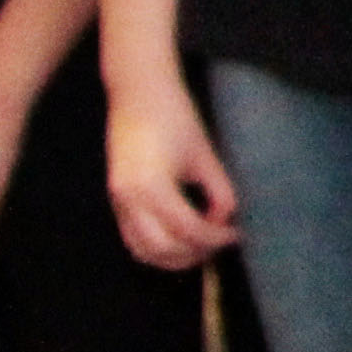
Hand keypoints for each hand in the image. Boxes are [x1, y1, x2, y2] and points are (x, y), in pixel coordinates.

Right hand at [106, 76, 240, 269]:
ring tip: (202, 246)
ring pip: (143, 251)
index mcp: (152, 185)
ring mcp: (118, 201)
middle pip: (163, 248)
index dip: (216, 238)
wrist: (139, 94)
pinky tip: (180, 239)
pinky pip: (132, 239)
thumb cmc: (176, 117)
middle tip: (221, 242)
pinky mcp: (115, 200)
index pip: (187, 229)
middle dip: (196, 252)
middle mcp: (129, 198)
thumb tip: (225, 221)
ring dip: (174, 257)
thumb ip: (219, 191)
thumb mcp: (205, 155)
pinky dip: (156, 248)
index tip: (236, 233)